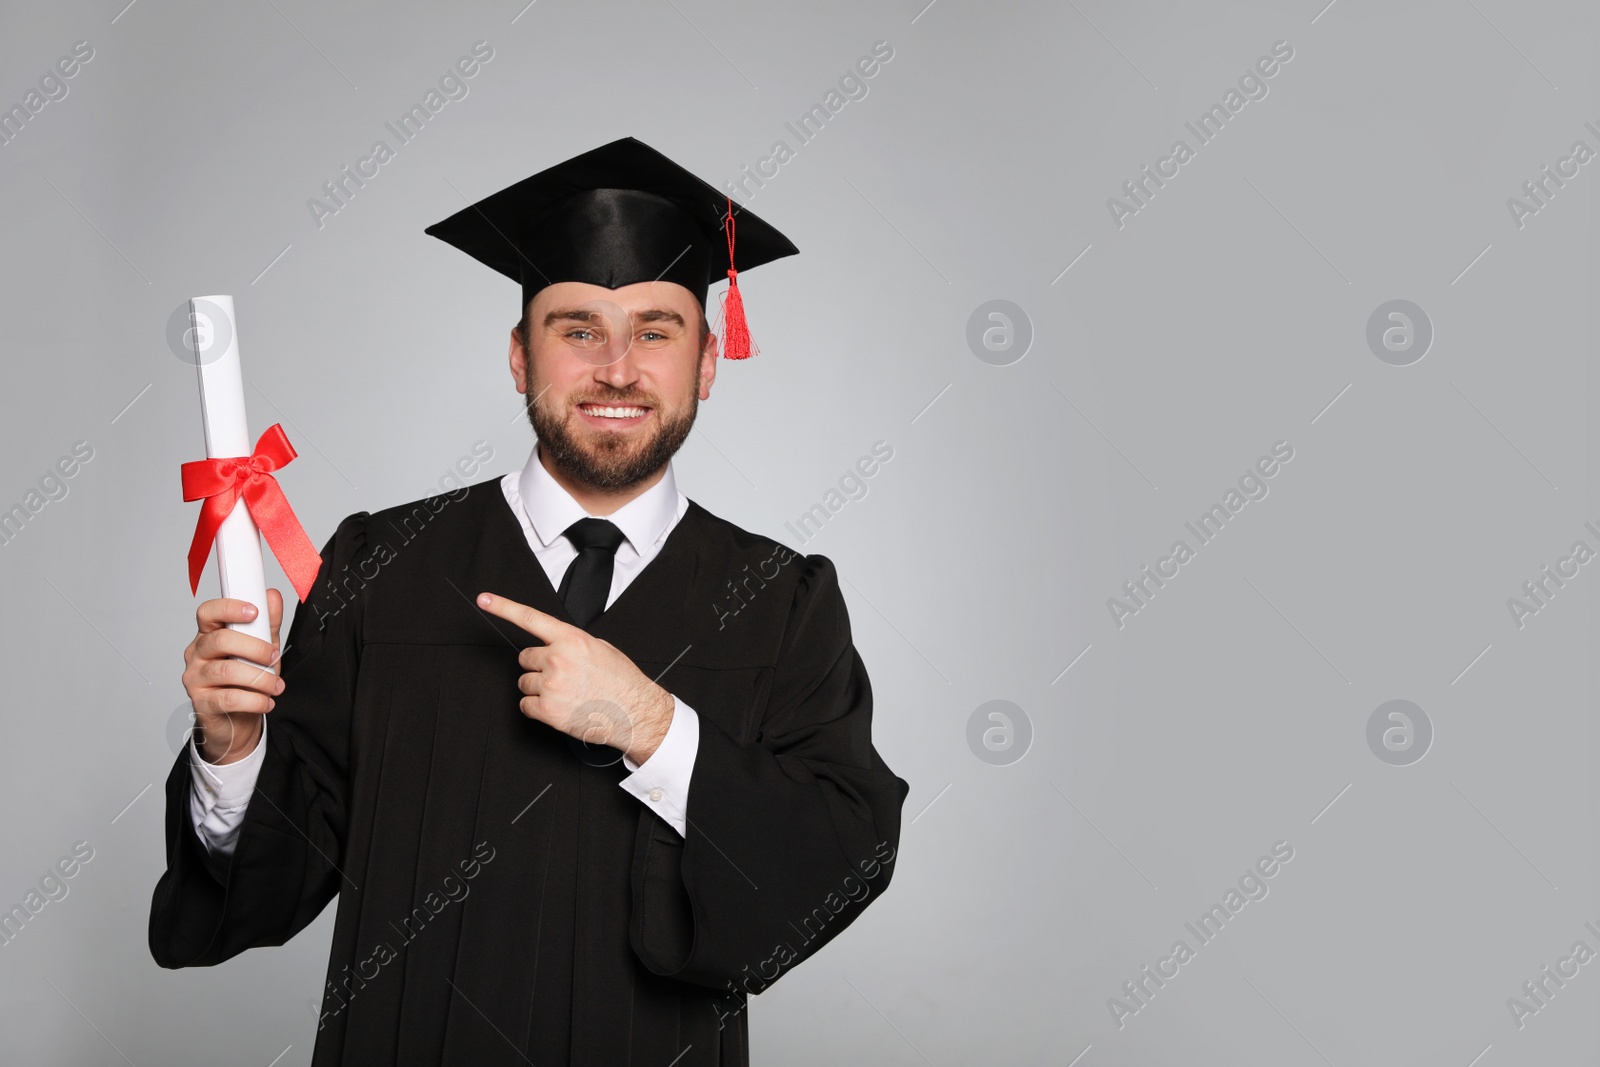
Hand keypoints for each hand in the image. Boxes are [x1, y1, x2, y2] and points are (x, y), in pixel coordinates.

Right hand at [180, 589, 283, 764]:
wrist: (237, 720)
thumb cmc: (246, 680)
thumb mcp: (261, 648)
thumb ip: (267, 624)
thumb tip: (272, 596)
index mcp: (209, 635)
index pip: (208, 613)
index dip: (229, 608)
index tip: (254, 611)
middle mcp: (197, 654)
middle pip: (220, 640)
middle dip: (255, 648)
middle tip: (274, 657)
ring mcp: (195, 678)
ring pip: (226, 670)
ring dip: (259, 678)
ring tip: (276, 686)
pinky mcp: (201, 703)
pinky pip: (228, 698)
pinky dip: (254, 700)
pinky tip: (266, 702)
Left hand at [476, 592, 673, 763]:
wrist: (633, 712)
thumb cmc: (621, 682)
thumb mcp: (601, 648)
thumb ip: (572, 642)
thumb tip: (555, 644)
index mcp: (571, 639)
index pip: (529, 618)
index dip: (503, 607)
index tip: (484, 600)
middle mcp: (558, 659)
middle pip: (525, 658)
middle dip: (539, 666)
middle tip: (561, 675)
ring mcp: (550, 684)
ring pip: (524, 682)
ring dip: (539, 687)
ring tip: (565, 693)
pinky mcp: (547, 709)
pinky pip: (525, 705)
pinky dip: (538, 708)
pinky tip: (559, 707)